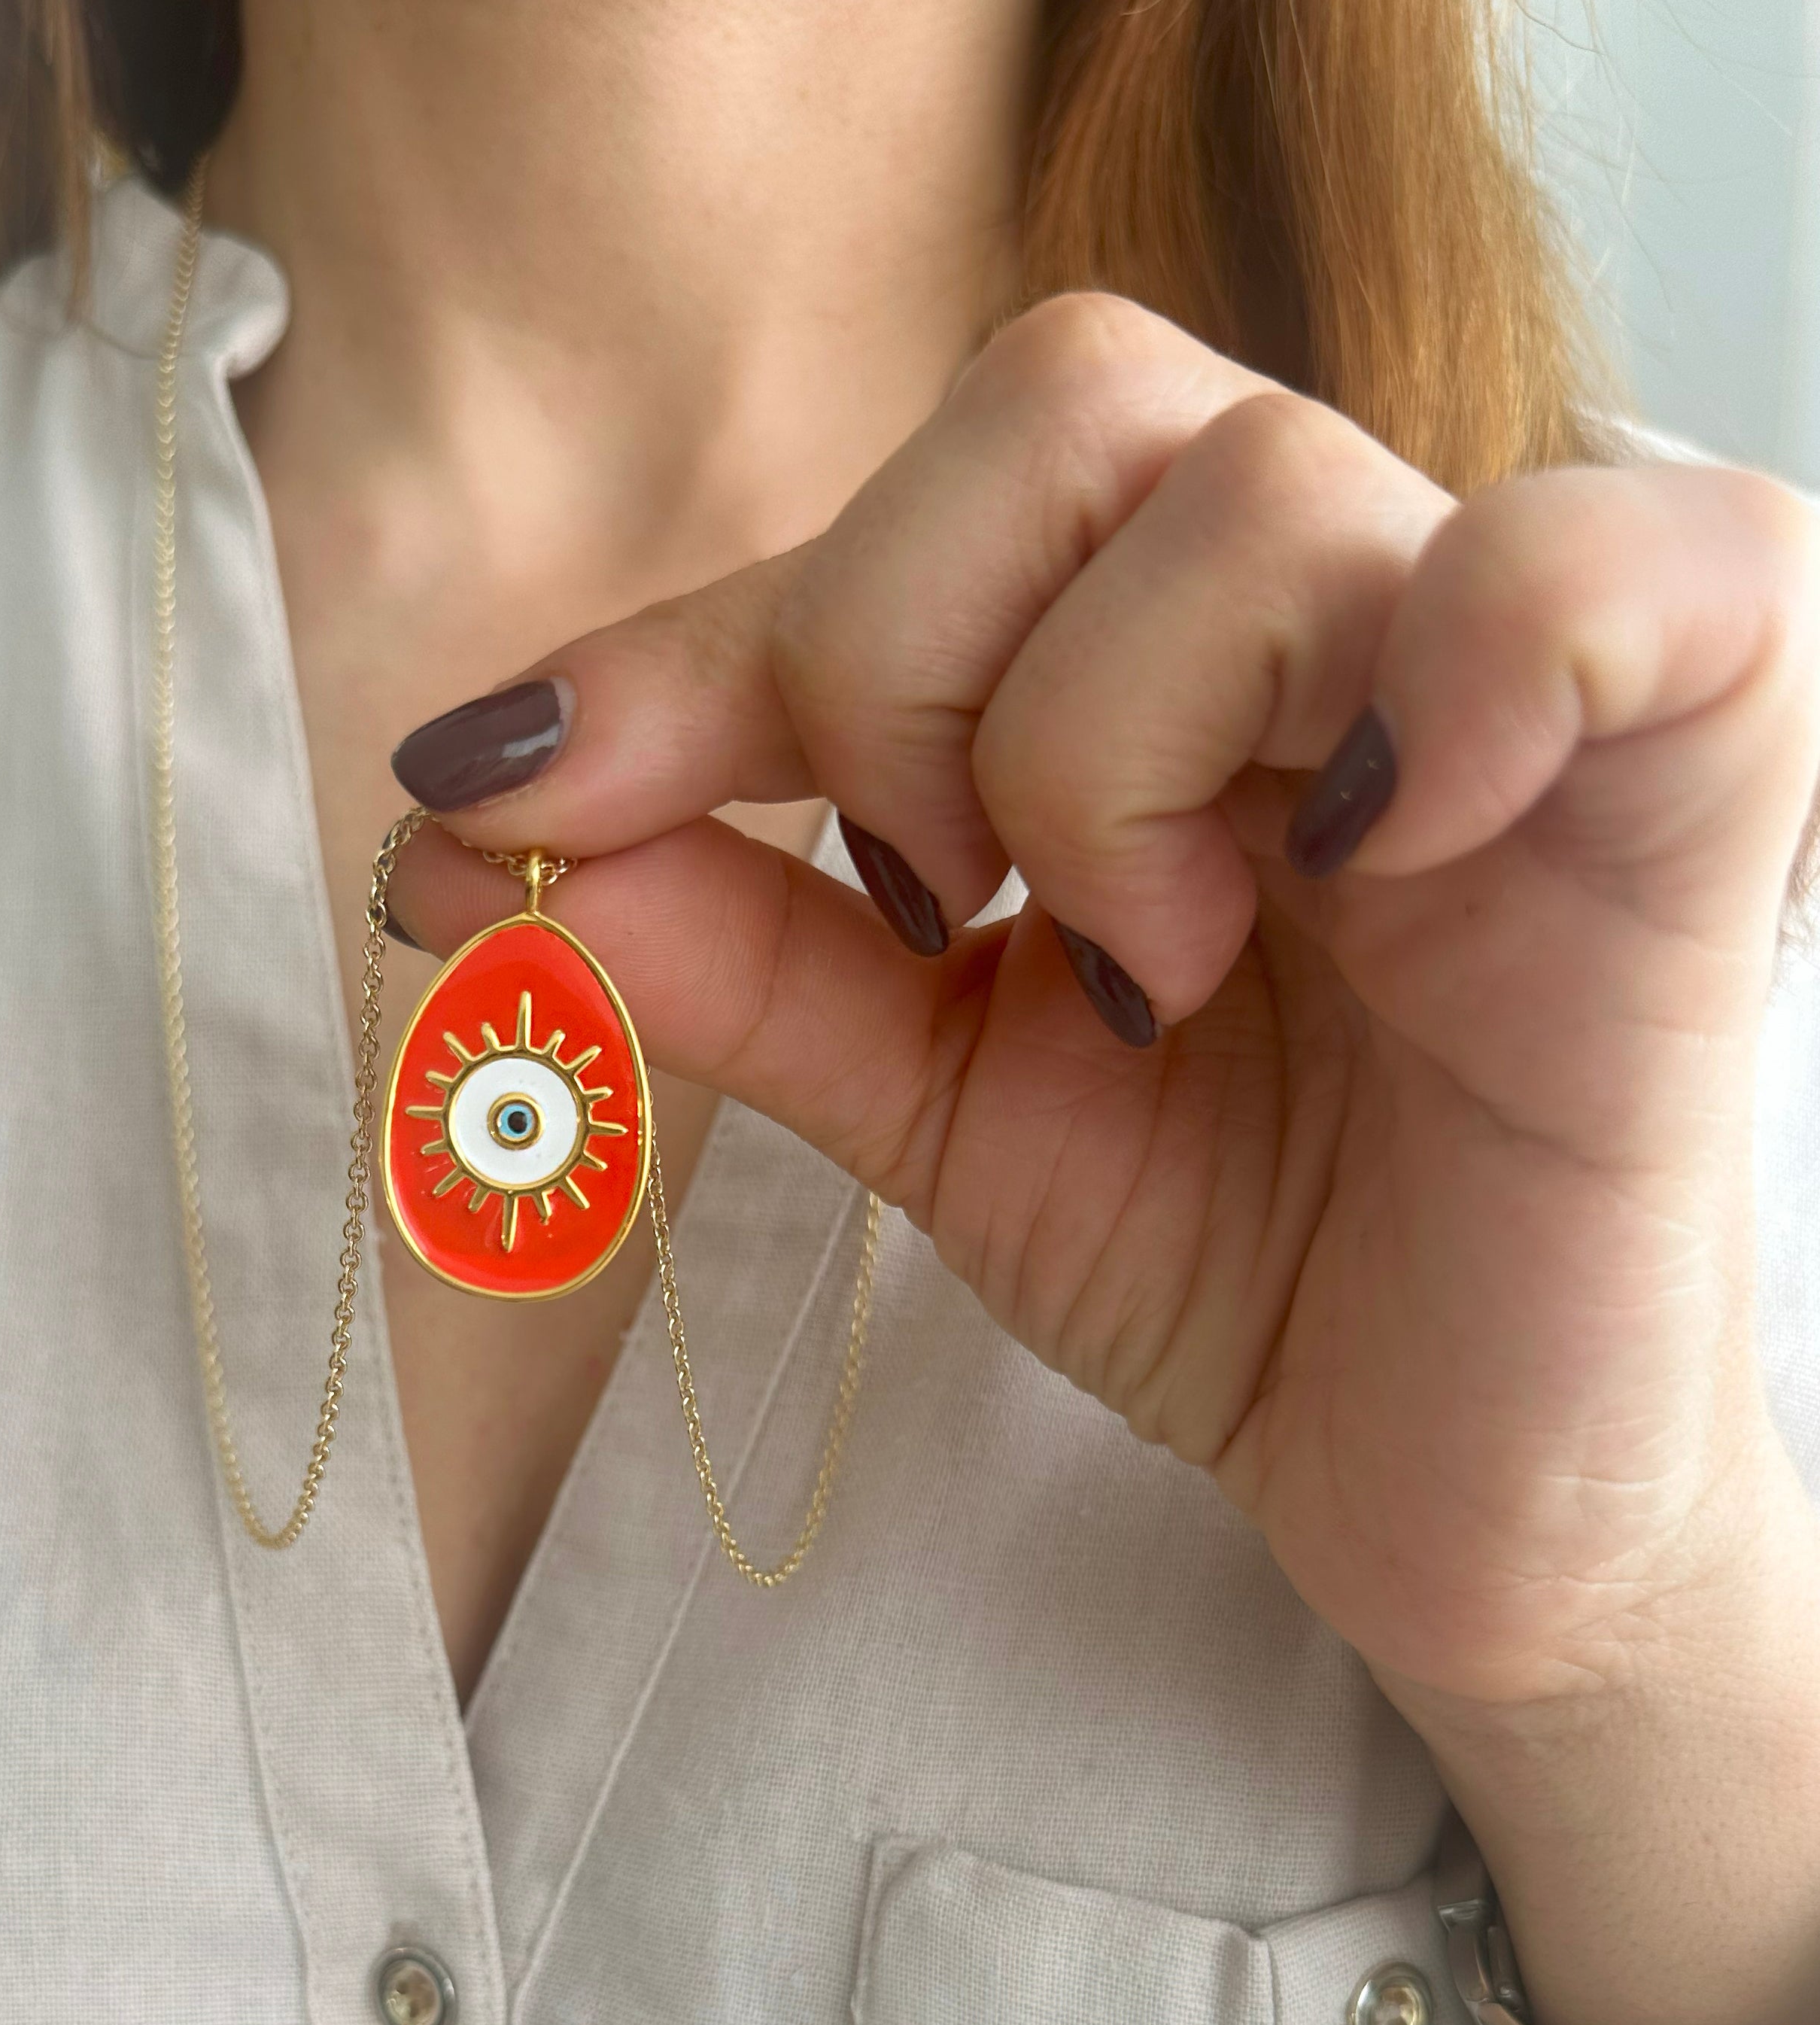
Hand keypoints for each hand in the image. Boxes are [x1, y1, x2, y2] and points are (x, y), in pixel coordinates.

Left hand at [388, 293, 1819, 1730]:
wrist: (1455, 1487)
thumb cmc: (1228, 1258)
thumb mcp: (928, 1094)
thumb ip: (729, 948)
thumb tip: (460, 838)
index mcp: (1164, 658)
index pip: (905, 510)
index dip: (691, 643)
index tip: (495, 790)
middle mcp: (1339, 615)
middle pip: (1067, 407)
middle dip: (896, 663)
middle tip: (935, 901)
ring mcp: (1525, 687)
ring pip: (1254, 492)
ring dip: (1103, 748)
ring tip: (1151, 968)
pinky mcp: (1705, 786)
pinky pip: (1633, 569)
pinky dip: (1466, 660)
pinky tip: (1359, 856)